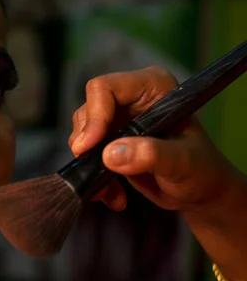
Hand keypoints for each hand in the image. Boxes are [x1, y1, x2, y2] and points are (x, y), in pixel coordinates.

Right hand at [68, 66, 244, 217]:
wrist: (198, 191)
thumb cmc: (200, 170)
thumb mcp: (182, 162)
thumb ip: (151, 154)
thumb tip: (110, 154)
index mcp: (151, 86)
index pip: (105, 88)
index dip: (94, 116)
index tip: (89, 147)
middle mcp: (130, 98)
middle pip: (87, 111)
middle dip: (88, 144)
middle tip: (98, 171)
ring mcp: (117, 119)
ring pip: (81, 133)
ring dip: (90, 165)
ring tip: (111, 190)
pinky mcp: (109, 140)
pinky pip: (85, 153)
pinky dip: (92, 176)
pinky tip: (112, 194)